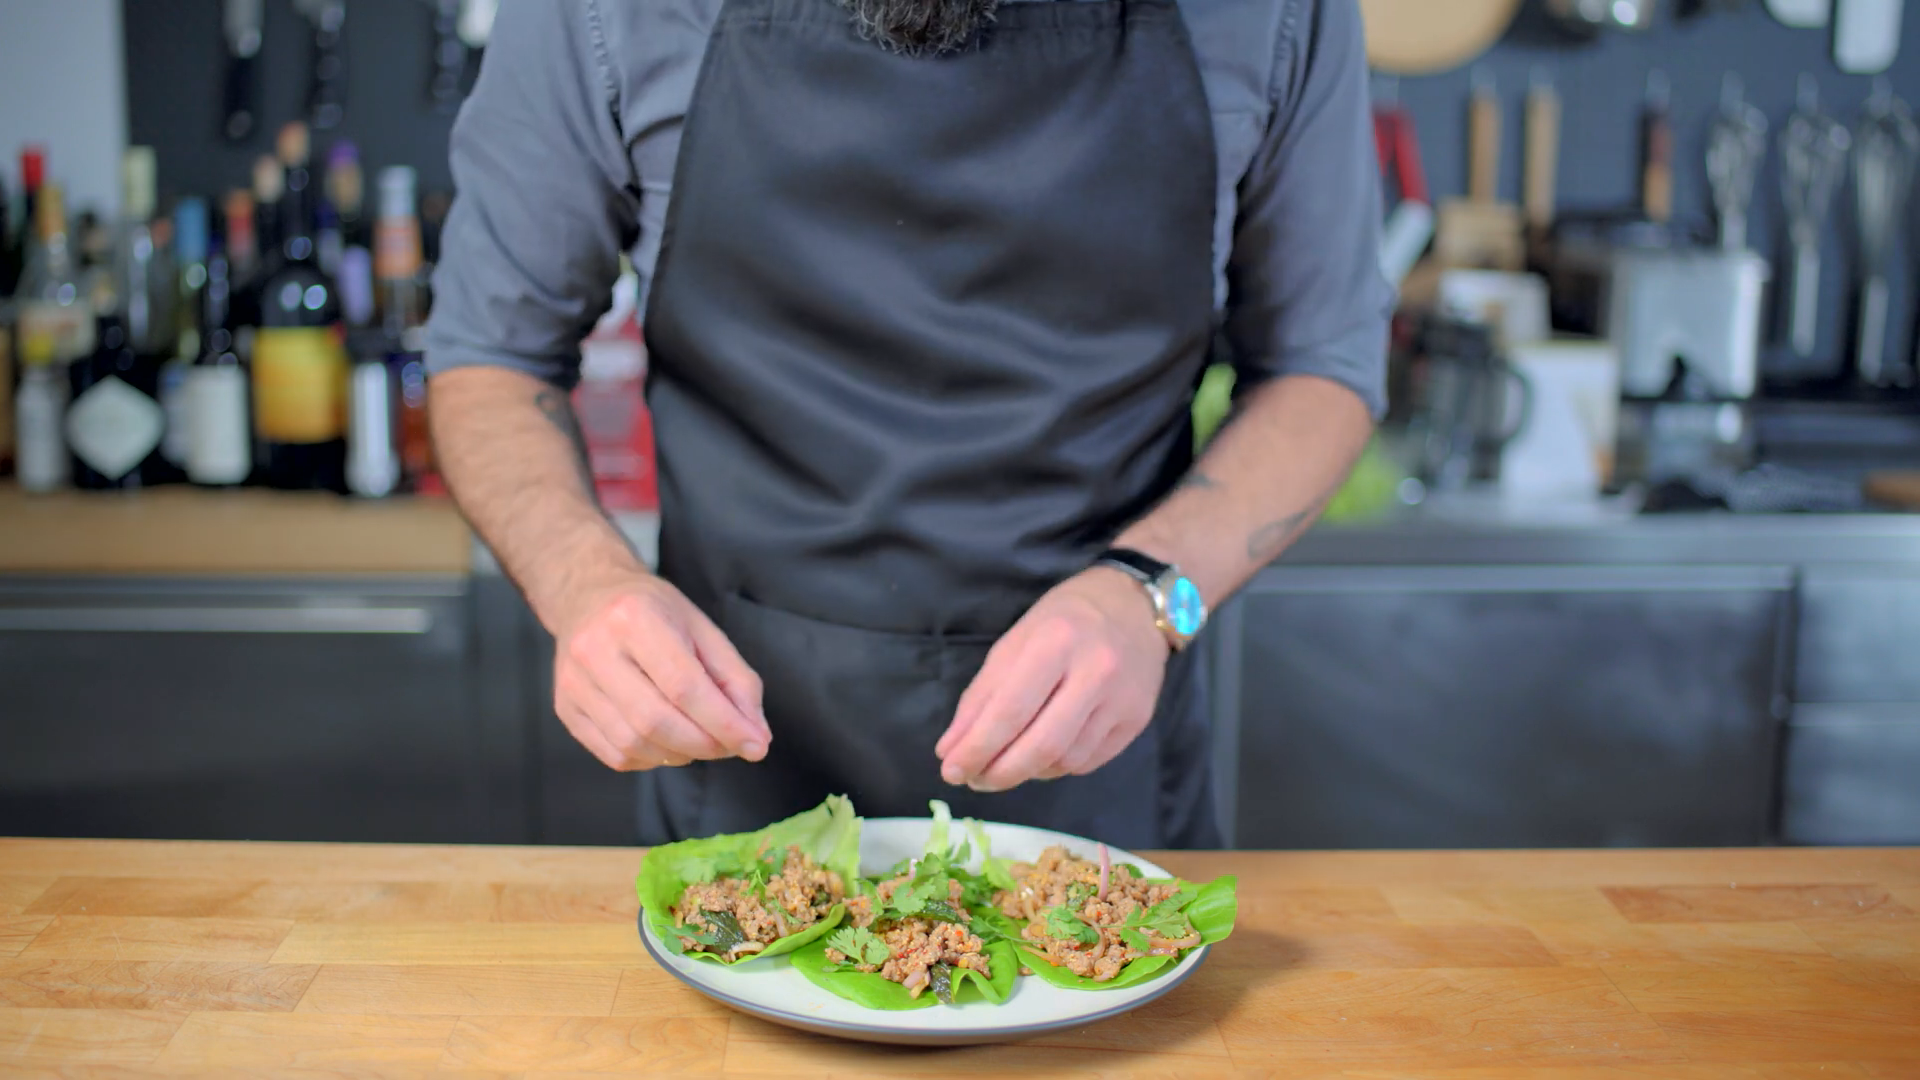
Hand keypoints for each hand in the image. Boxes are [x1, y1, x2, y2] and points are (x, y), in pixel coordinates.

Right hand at [551, 573, 770, 771]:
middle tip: (730, 746)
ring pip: (633, 744)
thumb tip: (755, 736)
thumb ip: (736, 681)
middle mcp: (596, 649)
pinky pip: (614, 754)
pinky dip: (651, 759)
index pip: (684, 686)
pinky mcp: (565, 708)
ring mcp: (574, 682)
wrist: (588, 596)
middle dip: (704, 744)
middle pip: (655, 720)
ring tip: (698, 740)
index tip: (755, 745)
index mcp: (635, 618)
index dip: (724, 723)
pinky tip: (666, 742)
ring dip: (679, 754)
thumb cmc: (653, 613)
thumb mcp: (703, 630)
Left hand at [935, 567, 1168, 791]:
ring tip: (1005, 763)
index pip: (1010, 711)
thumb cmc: (1063, 621)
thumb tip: (951, 749)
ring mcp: (1122, 699)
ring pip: (1064, 761)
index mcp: (1056, 641)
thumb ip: (981, 697)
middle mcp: (1096, 672)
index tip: (951, 770)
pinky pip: (1087, 762)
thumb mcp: (1014, 643)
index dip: (976, 748)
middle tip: (974, 780)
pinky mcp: (1137, 721)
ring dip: (1026, 771)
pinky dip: (1054, 766)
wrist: (1134, 607)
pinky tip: (1040, 754)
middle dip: (999, 773)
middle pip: (1041, 746)